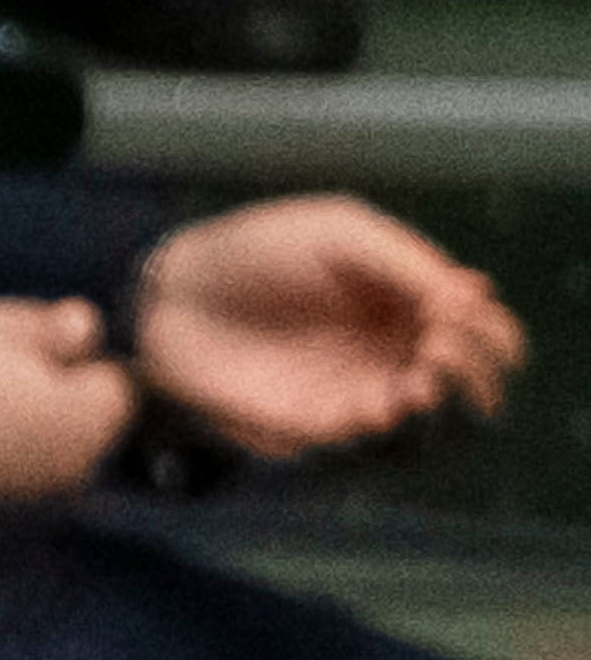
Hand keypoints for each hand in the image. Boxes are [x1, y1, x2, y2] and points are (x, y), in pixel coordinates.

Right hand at [0, 295, 131, 511]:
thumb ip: (56, 328)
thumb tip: (86, 332)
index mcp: (87, 428)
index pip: (115, 390)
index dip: (76, 367)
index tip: (28, 357)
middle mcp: (67, 490)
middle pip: (73, 445)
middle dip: (46, 420)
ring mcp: (19, 531)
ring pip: (31, 485)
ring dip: (7, 463)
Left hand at [139, 196, 519, 458]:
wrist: (175, 293)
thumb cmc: (256, 248)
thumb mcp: (341, 233)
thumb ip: (404, 260)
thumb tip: (474, 293)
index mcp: (402, 294)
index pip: (472, 320)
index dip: (484, 324)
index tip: (456, 309)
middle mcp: (384, 342)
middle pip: (458, 369)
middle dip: (472, 364)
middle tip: (443, 345)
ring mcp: (350, 382)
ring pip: (418, 402)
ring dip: (436, 390)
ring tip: (425, 370)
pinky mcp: (309, 417)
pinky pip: (362, 427)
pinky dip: (387, 415)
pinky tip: (394, 397)